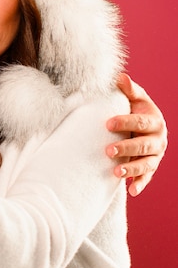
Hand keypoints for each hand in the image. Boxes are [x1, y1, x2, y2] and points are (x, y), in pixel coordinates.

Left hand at [106, 73, 167, 196]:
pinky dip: (140, 184)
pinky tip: (131, 190)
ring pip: (146, 163)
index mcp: (154, 120)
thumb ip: (129, 90)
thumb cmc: (137, 110)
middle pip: (143, 145)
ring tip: (116, 172)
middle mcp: (158, 139)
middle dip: (126, 148)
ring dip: (132, 168)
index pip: (139, 122)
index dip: (125, 122)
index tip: (107, 124)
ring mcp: (156, 154)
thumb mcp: (135, 98)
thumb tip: (120, 77)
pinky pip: (147, 177)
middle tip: (108, 151)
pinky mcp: (151, 167)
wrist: (146, 126)